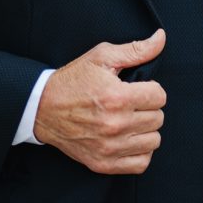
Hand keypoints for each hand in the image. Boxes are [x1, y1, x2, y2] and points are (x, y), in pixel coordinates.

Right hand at [34, 29, 166, 174]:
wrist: (41, 108)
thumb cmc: (73, 80)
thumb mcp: (102, 56)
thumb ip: (136, 49)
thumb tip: (161, 38)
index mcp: (117, 97)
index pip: (160, 97)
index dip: (151, 89)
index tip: (138, 89)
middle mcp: (115, 125)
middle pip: (158, 119)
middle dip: (148, 108)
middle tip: (132, 104)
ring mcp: (109, 147)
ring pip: (153, 141)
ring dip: (146, 130)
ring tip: (131, 120)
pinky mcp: (102, 163)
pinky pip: (140, 164)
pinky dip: (140, 152)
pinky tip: (130, 139)